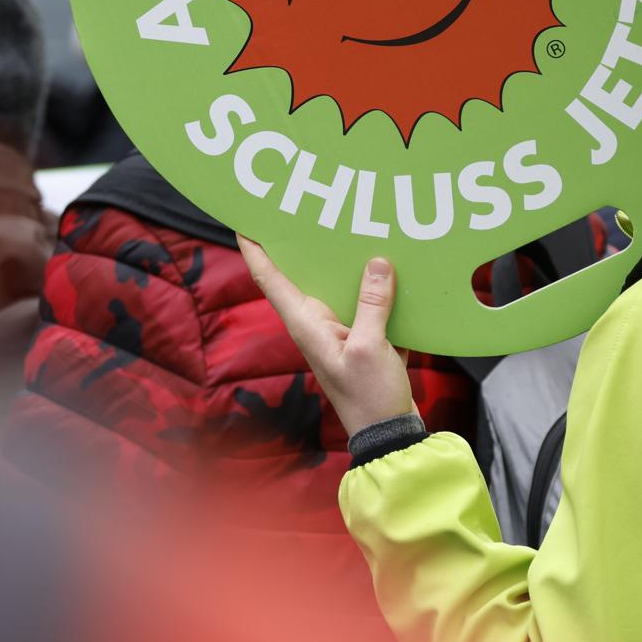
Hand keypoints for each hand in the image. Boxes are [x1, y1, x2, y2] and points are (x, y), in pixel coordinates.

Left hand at [239, 235, 415, 434]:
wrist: (389, 436)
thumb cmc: (370, 398)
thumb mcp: (371, 349)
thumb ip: (373, 304)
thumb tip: (377, 261)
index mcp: (306, 324)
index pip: (270, 279)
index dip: (254, 248)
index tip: (244, 220)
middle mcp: (317, 324)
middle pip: (305, 274)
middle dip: (305, 243)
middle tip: (308, 206)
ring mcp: (341, 331)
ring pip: (340, 287)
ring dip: (349, 263)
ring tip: (357, 225)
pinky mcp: (366, 338)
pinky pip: (368, 303)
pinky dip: (378, 287)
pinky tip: (397, 266)